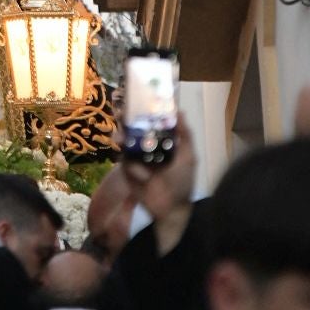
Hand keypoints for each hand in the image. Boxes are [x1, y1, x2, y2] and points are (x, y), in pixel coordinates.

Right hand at [119, 117, 196, 254]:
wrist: (171, 209)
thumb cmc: (183, 181)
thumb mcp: (188, 157)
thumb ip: (185, 134)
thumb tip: (180, 111)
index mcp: (162, 141)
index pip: (150, 121)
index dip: (143, 111)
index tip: (137, 100)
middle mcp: (147, 147)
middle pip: (133, 129)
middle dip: (126, 122)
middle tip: (121, 116)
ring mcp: (136, 158)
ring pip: (125, 144)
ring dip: (122, 140)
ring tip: (120, 140)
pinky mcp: (127, 172)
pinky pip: (125, 163)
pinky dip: (133, 169)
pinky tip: (144, 177)